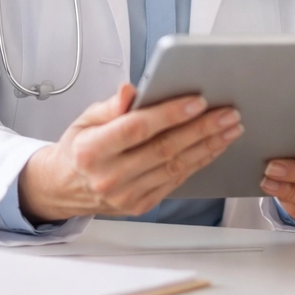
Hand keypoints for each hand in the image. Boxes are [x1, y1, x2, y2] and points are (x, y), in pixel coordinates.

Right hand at [18, 83, 241, 221]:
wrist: (64, 187)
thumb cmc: (78, 148)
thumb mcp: (85, 119)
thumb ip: (111, 105)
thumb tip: (131, 90)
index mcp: (92, 150)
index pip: (137, 129)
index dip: (169, 114)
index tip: (197, 101)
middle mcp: (109, 176)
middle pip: (164, 149)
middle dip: (201, 129)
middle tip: (227, 113)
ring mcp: (126, 195)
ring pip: (176, 167)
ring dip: (208, 146)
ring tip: (230, 128)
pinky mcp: (140, 205)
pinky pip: (176, 181)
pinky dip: (199, 162)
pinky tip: (214, 147)